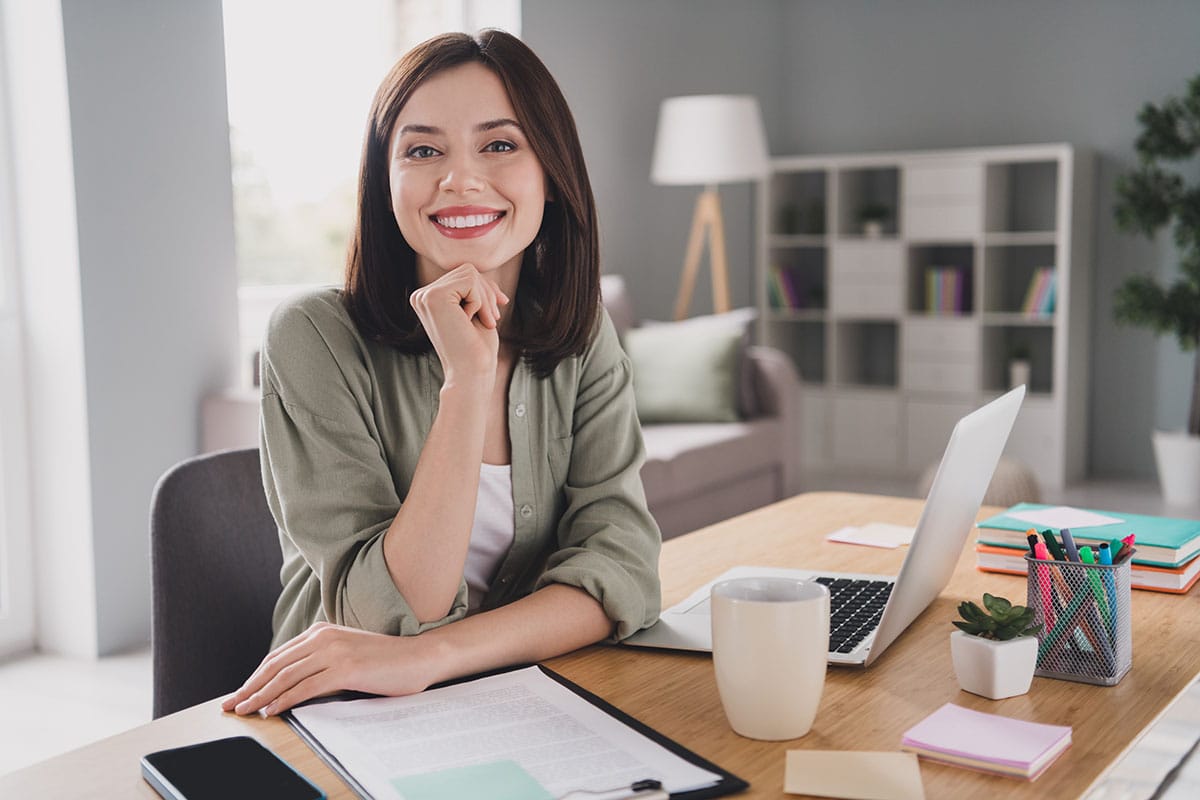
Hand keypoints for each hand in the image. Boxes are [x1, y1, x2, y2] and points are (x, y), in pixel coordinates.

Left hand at [221, 622, 437, 716]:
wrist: (419, 657)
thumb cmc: (385, 661)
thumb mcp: (347, 653)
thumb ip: (322, 660)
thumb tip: (292, 682)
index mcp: (322, 631)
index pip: (278, 656)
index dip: (255, 676)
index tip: (240, 692)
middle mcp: (324, 637)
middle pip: (276, 665)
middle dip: (249, 687)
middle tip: (231, 705)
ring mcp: (335, 652)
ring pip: (286, 677)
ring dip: (260, 696)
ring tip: (244, 711)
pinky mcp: (346, 669)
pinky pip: (305, 688)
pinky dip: (283, 700)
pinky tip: (271, 711)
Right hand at [409, 264, 509, 384]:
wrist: (471, 373)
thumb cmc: (477, 347)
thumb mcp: (476, 309)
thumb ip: (472, 288)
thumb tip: (478, 268)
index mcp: (427, 299)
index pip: (463, 275)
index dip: (485, 289)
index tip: (498, 307)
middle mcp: (421, 295)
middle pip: (467, 270)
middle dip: (487, 293)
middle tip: (492, 320)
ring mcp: (425, 295)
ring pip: (470, 273)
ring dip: (485, 298)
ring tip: (485, 321)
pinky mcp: (434, 297)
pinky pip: (470, 280)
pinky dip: (480, 300)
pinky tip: (472, 320)